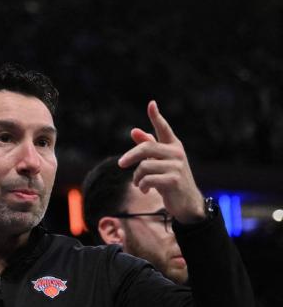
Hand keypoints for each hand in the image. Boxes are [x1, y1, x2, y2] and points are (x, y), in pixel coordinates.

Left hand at [118, 100, 204, 222]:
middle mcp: (176, 153)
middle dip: (130, 156)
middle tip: (120, 164)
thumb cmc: (170, 179)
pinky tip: (145, 190)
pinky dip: (142, 186)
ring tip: (139, 183)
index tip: (151, 103)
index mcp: (173, 146)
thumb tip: (134, 130)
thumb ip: (148, 146)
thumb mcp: (159, 162)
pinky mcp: (174, 180)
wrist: (186, 203)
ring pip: (144, 166)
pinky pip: (148, 179)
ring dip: (137, 177)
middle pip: (146, 148)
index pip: (163, 128)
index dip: (156, 116)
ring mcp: (176, 166)